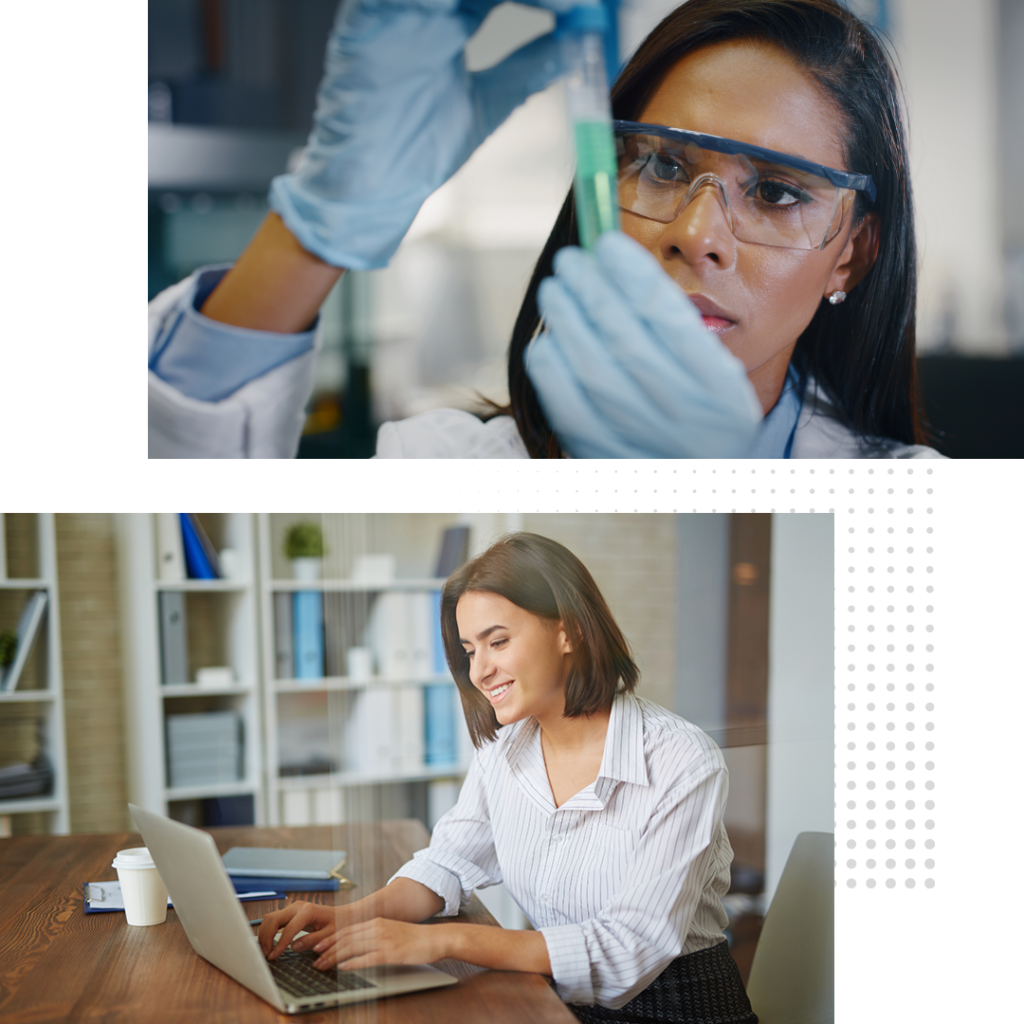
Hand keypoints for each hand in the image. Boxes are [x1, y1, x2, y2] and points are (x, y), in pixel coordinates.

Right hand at [258, 900, 348, 960]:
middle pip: (273, 919)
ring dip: (264, 934)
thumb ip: (312, 940)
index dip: (279, 945)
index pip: (288, 929)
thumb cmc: (339, 924)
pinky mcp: (291, 912)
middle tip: (265, 955)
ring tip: (265, 952)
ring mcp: (293, 908)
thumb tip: (293, 947)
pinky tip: (269, 944)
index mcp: (308, 911)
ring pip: (270, 918)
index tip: (273, 957)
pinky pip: (274, 919)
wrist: (344, 914)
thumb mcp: (330, 935)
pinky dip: (268, 931)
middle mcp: (298, 907)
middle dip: (266, 938)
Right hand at [269, 0, 583, 270]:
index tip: (592, 5)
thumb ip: (525, 67)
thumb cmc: (409, 152)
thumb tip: (574, 45)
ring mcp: (394, 5)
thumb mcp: (486, 103)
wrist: (363, 192)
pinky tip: (544, 8)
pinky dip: (482, 0)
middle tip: (587, 3)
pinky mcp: (376, 14)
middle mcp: (414, 2)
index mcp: (438, 12)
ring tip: (572, 4)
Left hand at [307, 918, 446, 970]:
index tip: (316, 945)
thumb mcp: (392, 932)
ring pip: (352, 947)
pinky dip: (352, 963)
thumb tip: (358, 946)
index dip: (330, 938)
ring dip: (333, 957)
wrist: (436, 939)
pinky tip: (342, 968)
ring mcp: (384, 940)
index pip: (347, 930)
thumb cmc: (415, 938)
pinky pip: (367, 958)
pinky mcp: (391, 953)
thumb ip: (375, 936)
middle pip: (345, 937)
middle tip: (312, 957)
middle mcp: (377, 928)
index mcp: (377, 922)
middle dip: (326, 948)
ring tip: (320, 965)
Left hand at [526, 232, 763, 457]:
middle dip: (593, 292)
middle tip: (571, 260)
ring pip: (593, 371)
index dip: (633, 275)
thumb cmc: (701, 413)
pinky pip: (566, 406)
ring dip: (567, 322)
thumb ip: (676, 326)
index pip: (670, 319)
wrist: (695, 482)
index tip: (606, 243)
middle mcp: (683, 417)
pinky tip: (550, 341)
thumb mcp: (717, 372)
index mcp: (720, 387)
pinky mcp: (602, 457)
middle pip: (627, 341)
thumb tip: (615, 263)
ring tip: (554, 290)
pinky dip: (552, 368)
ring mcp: (641, 441)